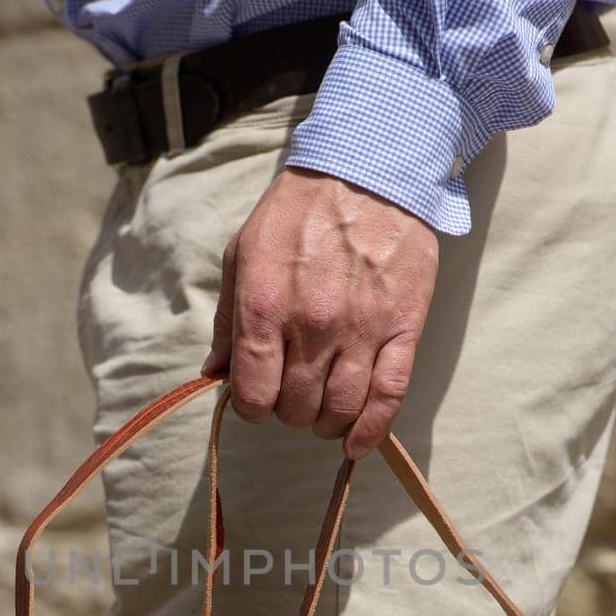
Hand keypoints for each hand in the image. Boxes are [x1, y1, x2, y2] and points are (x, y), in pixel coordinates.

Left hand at [201, 165, 438, 459]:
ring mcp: (361, 330)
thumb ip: (228, 318)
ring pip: (340, 409)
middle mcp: (311, 325)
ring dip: (325, 422)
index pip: (252, 393)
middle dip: (288, 411)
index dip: (251, 406)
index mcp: (264, 306)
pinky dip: (371, 430)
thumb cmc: (299, 211)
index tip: (257, 397)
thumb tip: (214, 373)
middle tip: (292, 394)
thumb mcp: (243, 253)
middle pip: (295, 407)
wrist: (369, 171)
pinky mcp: (402, 329)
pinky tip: (356, 444)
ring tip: (322, 411)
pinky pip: (388, 396)